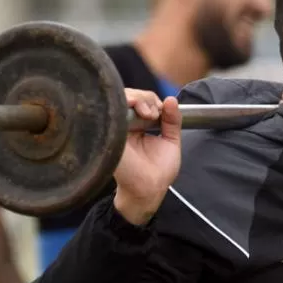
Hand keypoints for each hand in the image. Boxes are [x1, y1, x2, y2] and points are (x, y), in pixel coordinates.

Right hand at [113, 90, 182, 224]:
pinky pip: (110, 108)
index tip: (162, 112)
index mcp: (137, 125)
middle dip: (145, 98)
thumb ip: (173, 120)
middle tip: (154, 113)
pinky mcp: (108, 131)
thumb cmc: (159, 169)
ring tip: (148, 113)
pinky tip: (139, 111)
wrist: (150, 188)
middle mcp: (124, 124)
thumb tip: (172, 99)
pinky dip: (126, 102)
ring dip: (138, 99)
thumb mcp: (171, 141)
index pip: (140, 100)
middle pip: (128, 95)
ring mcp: (114, 126)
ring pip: (119, 98)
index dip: (151, 100)